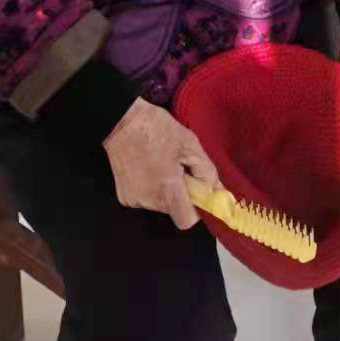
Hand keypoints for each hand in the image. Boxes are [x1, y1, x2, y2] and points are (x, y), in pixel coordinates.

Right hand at [103, 98, 221, 229]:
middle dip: (181, 193)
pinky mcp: (123, 196)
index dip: (196, 209)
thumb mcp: (190, 144)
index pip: (186, 220)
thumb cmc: (157, 129)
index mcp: (166, 190)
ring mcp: (133, 200)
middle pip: (174, 210)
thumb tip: (219, 192)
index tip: (198, 191)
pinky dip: (151, 187)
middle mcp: (148, 201)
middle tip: (179, 167)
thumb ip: (207, 172)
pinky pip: (146, 198)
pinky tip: (148, 166)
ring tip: (161, 163)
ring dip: (166, 189)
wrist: (121, 120)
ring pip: (160, 204)